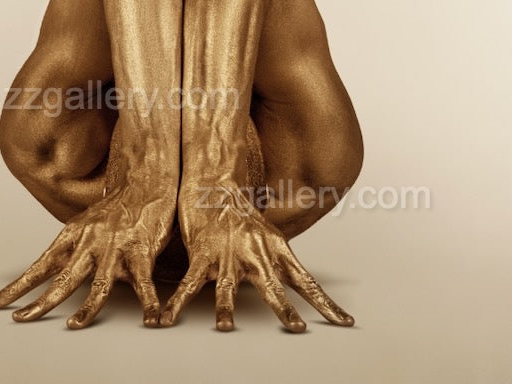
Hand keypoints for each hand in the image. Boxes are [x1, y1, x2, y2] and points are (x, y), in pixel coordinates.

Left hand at [0, 181, 176, 327]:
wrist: (144, 183)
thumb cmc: (114, 209)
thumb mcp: (85, 225)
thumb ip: (70, 250)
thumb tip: (48, 272)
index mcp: (73, 237)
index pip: (38, 267)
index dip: (15, 287)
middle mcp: (90, 243)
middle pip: (62, 278)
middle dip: (41, 302)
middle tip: (21, 318)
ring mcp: (115, 248)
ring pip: (98, 285)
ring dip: (86, 309)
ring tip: (74, 325)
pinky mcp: (140, 252)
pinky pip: (144, 285)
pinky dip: (147, 304)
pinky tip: (150, 319)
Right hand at [161, 180, 354, 331]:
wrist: (215, 183)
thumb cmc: (242, 214)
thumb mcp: (269, 234)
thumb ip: (281, 259)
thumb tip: (298, 280)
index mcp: (275, 249)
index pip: (306, 281)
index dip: (325, 303)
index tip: (344, 322)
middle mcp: (255, 253)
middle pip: (272, 285)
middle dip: (284, 308)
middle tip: (296, 328)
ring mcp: (228, 254)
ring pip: (228, 285)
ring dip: (226, 308)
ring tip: (226, 327)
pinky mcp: (202, 254)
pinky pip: (190, 283)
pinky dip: (178, 302)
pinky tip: (168, 318)